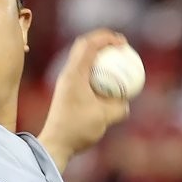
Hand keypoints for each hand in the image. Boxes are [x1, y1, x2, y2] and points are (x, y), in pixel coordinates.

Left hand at [37, 29, 131, 171]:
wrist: (55, 143)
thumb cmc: (78, 129)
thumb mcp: (106, 117)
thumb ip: (120, 106)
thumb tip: (126, 99)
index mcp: (75, 75)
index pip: (89, 45)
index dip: (107, 38)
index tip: (123, 42)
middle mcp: (67, 74)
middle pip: (83, 45)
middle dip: (102, 40)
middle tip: (121, 45)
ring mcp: (65, 81)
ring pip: (81, 57)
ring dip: (98, 53)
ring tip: (116, 59)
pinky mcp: (66, 89)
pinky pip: (82, 70)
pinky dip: (96, 68)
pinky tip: (108, 79)